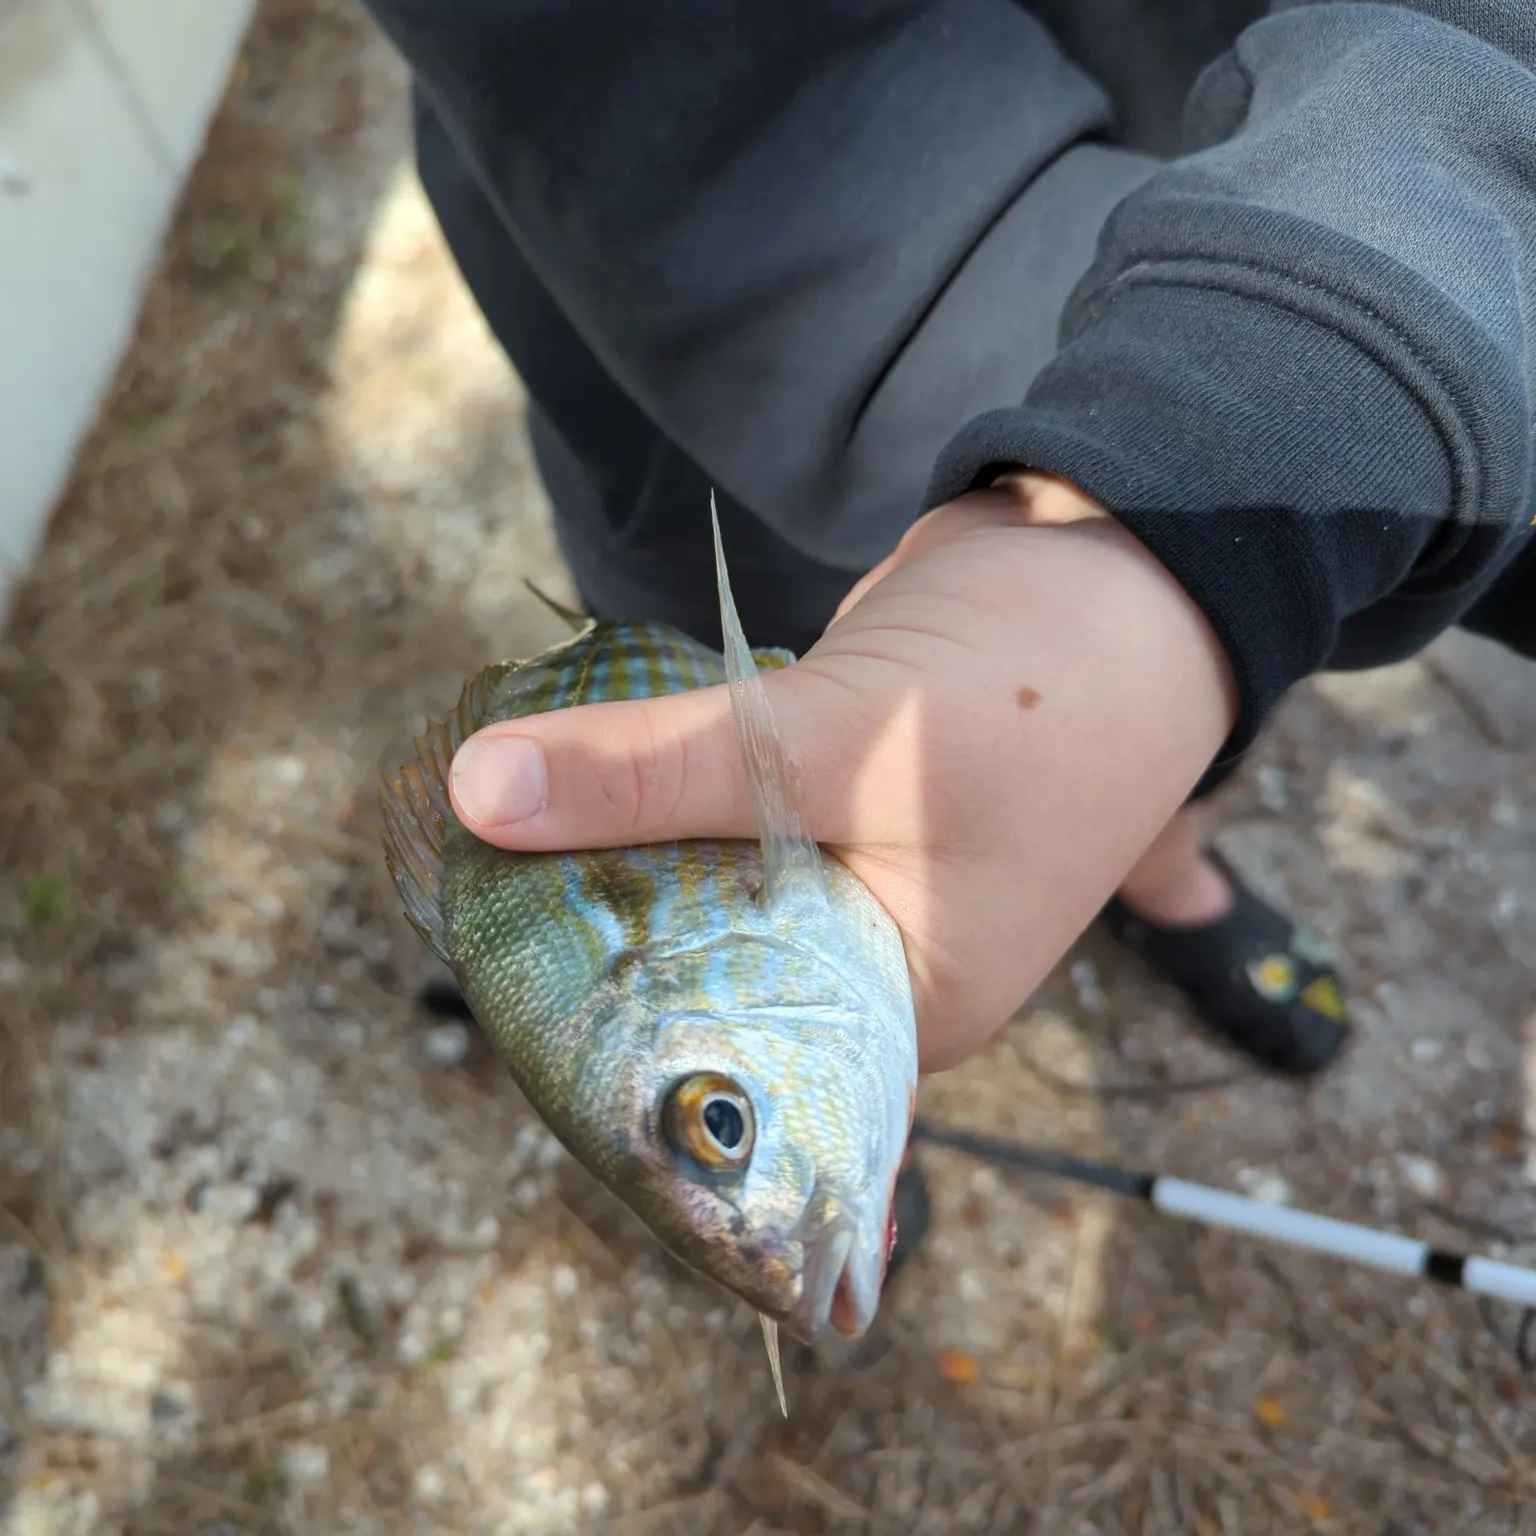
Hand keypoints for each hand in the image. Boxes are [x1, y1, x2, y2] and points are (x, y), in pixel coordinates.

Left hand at [448, 476, 1236, 1071]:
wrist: (1128, 560)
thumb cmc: (1038, 686)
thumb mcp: (841, 744)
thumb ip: (661, 774)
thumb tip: (475, 795)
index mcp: (908, 1002)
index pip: (741, 1067)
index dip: (623, 1041)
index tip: (505, 992)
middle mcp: (880, 957)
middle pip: (712, 975)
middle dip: (604, 938)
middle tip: (472, 909)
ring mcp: (858, 872)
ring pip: (711, 888)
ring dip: (625, 859)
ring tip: (495, 853)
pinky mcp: (834, 798)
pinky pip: (727, 818)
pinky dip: (666, 801)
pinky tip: (575, 788)